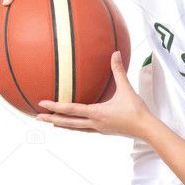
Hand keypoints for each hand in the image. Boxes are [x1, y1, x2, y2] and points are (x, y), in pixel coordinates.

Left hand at [36, 51, 151, 137]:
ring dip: (62, 125)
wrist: (146, 130)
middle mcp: (94, 123)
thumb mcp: (126, 89)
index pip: (71, 110)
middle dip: (52, 119)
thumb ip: (118, 71)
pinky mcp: (104, 131)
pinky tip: (74, 125)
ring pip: (75, 128)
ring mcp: (98, 129)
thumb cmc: (137, 111)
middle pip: (68, 123)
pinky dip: (75, 127)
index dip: (55, 107)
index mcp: (97, 113)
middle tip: (38, 117)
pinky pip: (85, 129)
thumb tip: (115, 53)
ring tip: (51, 123)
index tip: (42, 104)